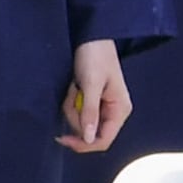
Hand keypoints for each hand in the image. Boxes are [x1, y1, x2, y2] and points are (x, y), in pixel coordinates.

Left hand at [61, 39, 131, 155]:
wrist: (91, 37)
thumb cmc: (95, 57)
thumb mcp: (91, 84)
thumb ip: (89, 112)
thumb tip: (88, 138)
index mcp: (120, 110)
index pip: (104, 140)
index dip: (83, 144)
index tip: (62, 139)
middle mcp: (113, 111)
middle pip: (88, 130)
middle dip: (75, 114)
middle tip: (73, 92)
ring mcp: (102, 106)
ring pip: (80, 119)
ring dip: (72, 104)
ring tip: (75, 85)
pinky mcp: (91, 99)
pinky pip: (77, 108)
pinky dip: (71, 99)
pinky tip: (74, 85)